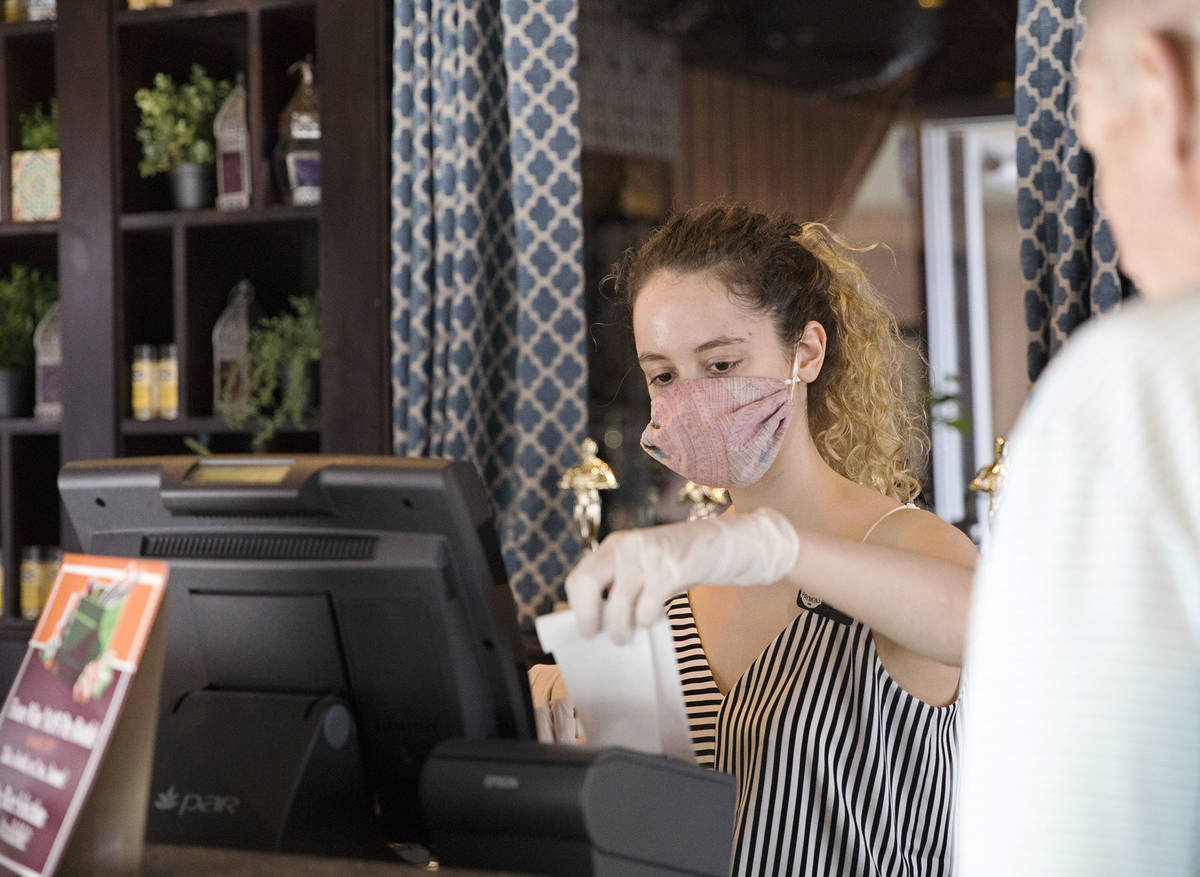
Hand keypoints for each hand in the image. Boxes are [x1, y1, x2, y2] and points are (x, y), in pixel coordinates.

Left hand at [564, 507, 799, 643]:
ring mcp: (648, 555)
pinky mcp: (671, 569)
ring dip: (622, 628)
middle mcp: (626, 545)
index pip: (579, 576)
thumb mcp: (642, 566)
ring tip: (628, 634)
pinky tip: (658, 614)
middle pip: (587, 582)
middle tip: (594, 635)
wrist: (721, 544)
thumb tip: (597, 623)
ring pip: (618, 603)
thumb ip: (620, 585)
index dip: (578, 606)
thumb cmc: (676, 564)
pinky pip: (648, 607)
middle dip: (588, 616)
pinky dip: (649, 620)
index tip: (586, 627)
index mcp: (614, 545)